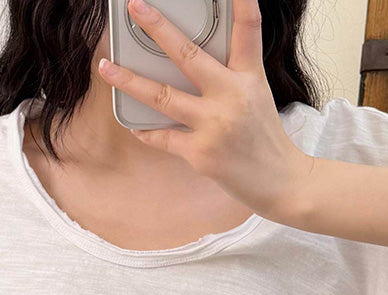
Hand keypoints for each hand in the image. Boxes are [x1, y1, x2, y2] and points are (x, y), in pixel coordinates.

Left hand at [98, 0, 315, 223]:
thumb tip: (191, 63)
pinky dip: (146, 132)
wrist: (281, 182)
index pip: (247, 29)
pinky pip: (163, 137)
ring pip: (162, 96)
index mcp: (249, 77)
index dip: (240, 1)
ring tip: (106, 67)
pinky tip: (133, 125)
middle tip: (135, 7)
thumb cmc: (265, 139)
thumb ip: (231, 76)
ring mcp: (214, 125)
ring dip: (129, 81)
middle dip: (158, 29)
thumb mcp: (258, 96)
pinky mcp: (201, 153)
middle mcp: (231, 96)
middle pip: (188, 55)